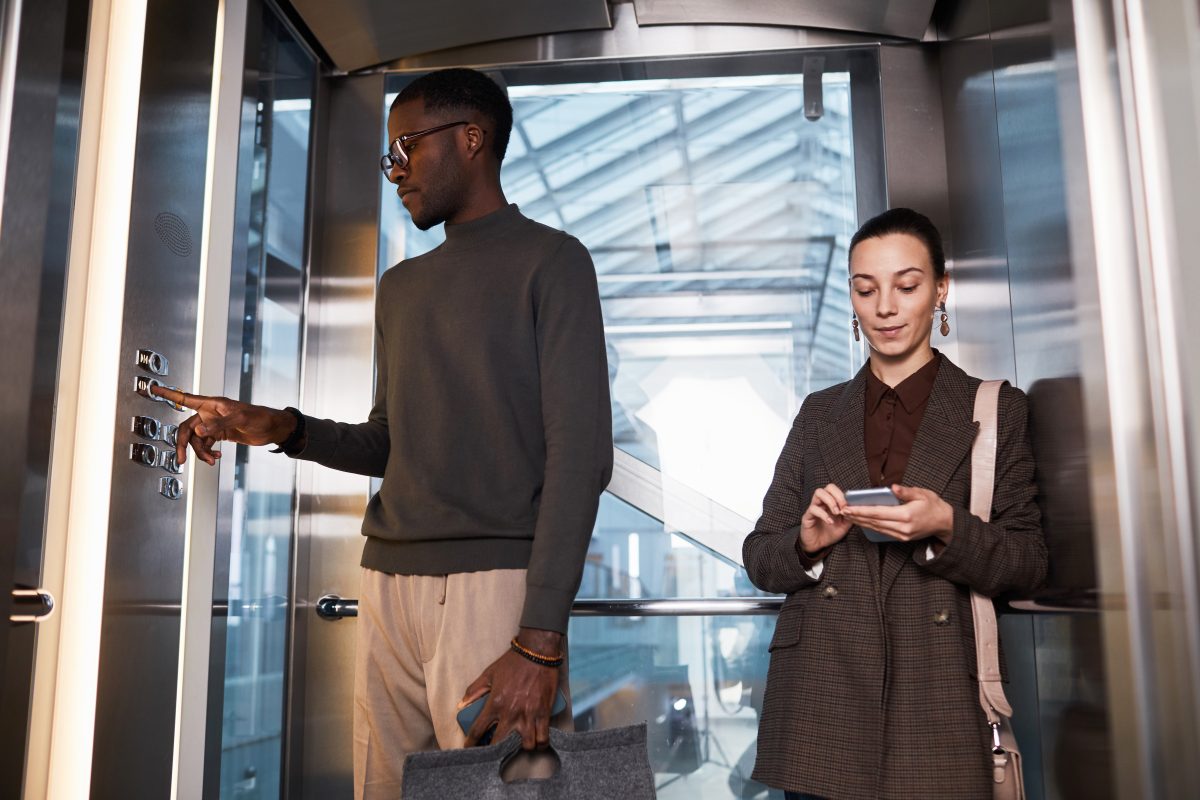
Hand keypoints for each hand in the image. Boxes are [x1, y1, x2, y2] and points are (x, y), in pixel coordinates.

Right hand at [149, 386, 298, 465]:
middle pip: (187, 429)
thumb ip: (218, 425)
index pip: (185, 398)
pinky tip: (217, 456)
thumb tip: (198, 432)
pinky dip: (209, 453)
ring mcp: (214, 425)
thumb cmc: (260, 417)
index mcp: (212, 404)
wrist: (272, 429)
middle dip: (184, 445)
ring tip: (212, 460)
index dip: (168, 393)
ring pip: (197, 440)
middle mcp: (209, 414)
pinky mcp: (220, 434)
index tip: (152, 388)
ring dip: (201, 452)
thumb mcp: (240, 419)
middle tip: (182, 460)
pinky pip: (206, 445)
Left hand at [459, 628, 561, 749]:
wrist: (537, 652)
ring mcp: (528, 715)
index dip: (471, 743)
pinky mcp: (543, 713)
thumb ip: (474, 690)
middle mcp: (511, 713)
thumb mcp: (489, 674)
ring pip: (525, 745)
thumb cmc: (512, 663)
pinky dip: (540, 743)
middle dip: (495, 750)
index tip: (470, 748)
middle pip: (500, 744)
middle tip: (495, 750)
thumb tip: (462, 703)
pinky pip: (543, 738)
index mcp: (494, 703)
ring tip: (519, 744)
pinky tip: (537, 742)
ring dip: (521, 747)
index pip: (478, 730)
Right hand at [799, 483, 852, 553]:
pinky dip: (823, 514)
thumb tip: (856, 508)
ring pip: (819, 492)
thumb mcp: (845, 524)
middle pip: (828, 487)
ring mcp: (814, 507)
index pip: (837, 489)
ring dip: (830, 501)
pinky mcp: (807, 516)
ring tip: (836, 513)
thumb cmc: (830, 533)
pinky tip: (830, 522)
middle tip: (843, 507)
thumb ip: (850, 515)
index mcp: (831, 502)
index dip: (843, 495)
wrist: (818, 545)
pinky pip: (813, 509)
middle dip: (838, 495)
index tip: (849, 506)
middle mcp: (822, 502)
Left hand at [841, 484, 954, 545]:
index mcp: (906, 515)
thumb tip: (892, 487)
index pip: (878, 513)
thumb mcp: (922, 493)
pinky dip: (871, 527)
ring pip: (877, 529)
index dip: (861, 511)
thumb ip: (905, 491)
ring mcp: (902, 535)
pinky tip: (862, 522)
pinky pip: (883, 532)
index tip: (848, 507)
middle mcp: (902, 527)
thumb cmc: (933, 505)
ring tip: (849, 516)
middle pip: (874, 522)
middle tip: (843, 511)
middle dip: (857, 517)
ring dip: (861, 523)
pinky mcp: (902, 538)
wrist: (945, 522)